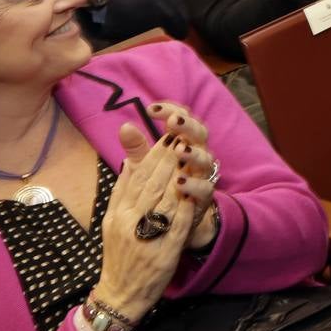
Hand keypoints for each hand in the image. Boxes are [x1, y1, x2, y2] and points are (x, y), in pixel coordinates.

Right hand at [91, 127, 195, 323]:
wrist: (120, 294)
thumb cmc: (117, 254)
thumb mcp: (111, 220)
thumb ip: (122, 189)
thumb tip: (129, 160)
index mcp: (119, 213)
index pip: (138, 177)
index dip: (153, 155)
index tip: (167, 136)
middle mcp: (131, 222)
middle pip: (152, 184)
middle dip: (168, 159)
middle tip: (182, 137)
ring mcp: (148, 238)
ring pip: (165, 201)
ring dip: (179, 176)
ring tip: (190, 156)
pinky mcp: (164, 253)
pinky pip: (177, 226)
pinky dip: (186, 208)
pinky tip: (194, 192)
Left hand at [145, 102, 217, 248]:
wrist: (173, 220)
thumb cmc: (160, 186)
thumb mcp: (146, 167)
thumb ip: (137, 148)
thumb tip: (124, 127)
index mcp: (182, 142)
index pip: (181, 118)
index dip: (169, 110)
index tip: (151, 109)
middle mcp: (196, 154)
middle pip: (199, 133)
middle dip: (187, 126)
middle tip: (174, 121)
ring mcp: (203, 175)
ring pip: (205, 159)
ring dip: (193, 153)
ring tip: (180, 150)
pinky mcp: (204, 197)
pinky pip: (204, 188)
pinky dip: (193, 184)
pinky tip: (180, 182)